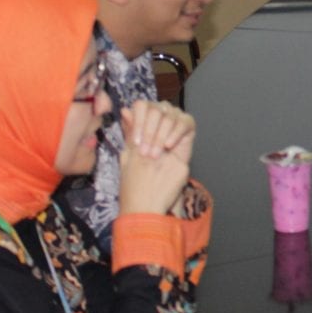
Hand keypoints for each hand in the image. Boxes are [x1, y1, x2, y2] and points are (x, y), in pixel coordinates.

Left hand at [117, 100, 195, 215]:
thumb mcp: (128, 156)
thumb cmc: (134, 185)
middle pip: (159, 109)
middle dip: (151, 129)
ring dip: (161, 133)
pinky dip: (177, 131)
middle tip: (146, 152)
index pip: (144, 107)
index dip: (141, 118)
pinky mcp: (186, 143)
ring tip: (155, 154)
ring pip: (173, 115)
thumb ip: (130, 132)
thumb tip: (125, 110)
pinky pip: (186, 123)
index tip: (137, 141)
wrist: (147, 205)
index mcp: (142, 131)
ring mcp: (172, 135)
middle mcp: (158, 129)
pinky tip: (169, 147)